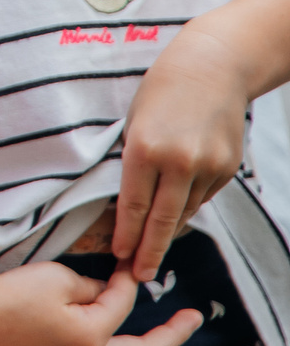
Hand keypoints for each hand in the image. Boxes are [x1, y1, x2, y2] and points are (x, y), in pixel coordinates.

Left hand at [113, 22, 252, 277]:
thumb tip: (127, 203)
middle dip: (149, 252)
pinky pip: (202, 197)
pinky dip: (187, 207)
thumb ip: (132, 161)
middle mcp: (178, 162)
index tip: (119, 257)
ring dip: (168, 231)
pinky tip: (176, 213)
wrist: (212, 68)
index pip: (133, 204)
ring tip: (152, 250)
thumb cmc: (161, 91)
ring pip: (184, 211)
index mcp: (145, 148)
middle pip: (161, 220)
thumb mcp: (134, 122)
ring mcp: (207, 167)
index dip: (126, 235)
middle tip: (140, 277)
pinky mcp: (227, 169)